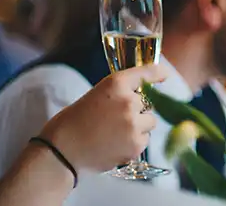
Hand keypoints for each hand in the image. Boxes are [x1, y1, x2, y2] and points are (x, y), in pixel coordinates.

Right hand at [39, 64, 167, 171]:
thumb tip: (139, 99)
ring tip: (114, 134)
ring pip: (149, 122)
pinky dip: (134, 143)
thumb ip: (117, 95)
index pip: (144, 73)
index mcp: (115, 85)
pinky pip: (145, 140)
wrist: (61, 152)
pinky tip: (114, 145)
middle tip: (114, 120)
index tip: (164, 74)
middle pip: (147, 103)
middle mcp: (129, 101)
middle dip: (136, 110)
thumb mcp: (94, 97)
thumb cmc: (72, 124)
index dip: (156, 73)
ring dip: (138, 127)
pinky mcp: (136, 144)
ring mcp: (134, 124)